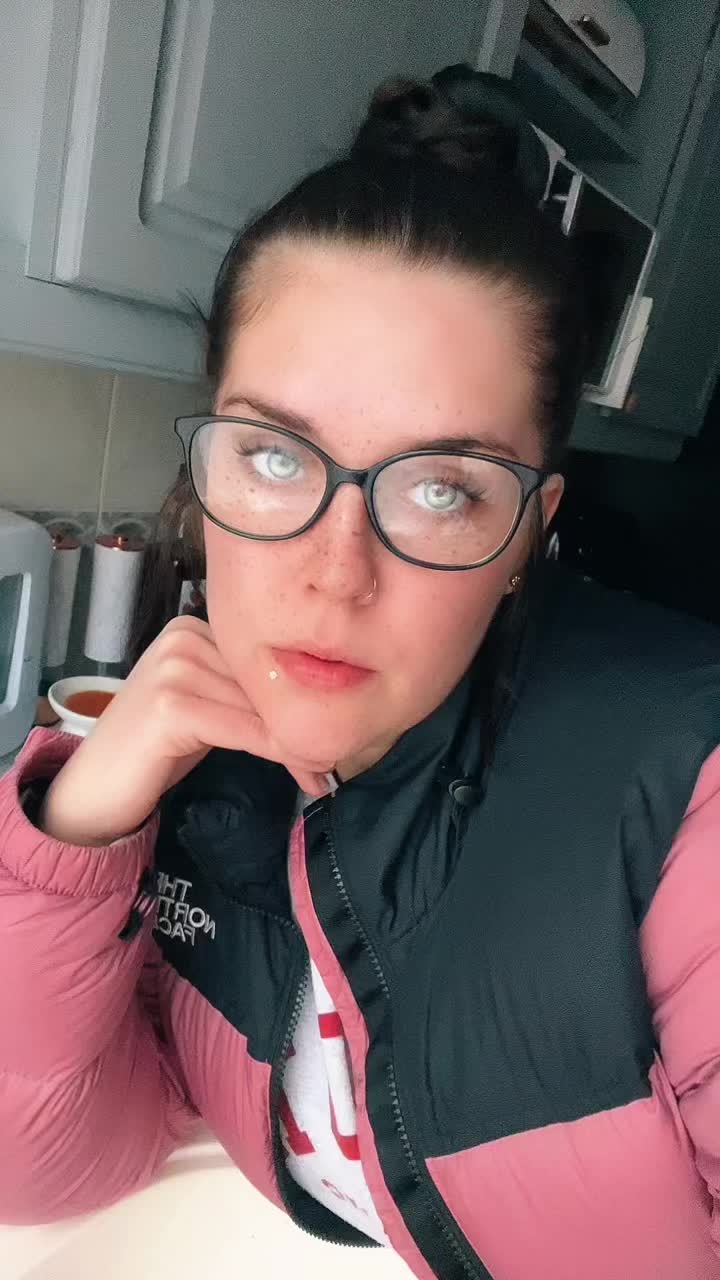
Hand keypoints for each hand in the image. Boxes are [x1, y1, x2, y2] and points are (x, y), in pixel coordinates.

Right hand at [39, 616, 334, 845]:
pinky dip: (277, 752)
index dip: (300, 696)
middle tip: (334, 761)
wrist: (94, 788)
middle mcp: (183, 637)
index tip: (333, 733)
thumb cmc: (155, 751)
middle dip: (303, 723)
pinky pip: (246, 729)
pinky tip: (302, 772)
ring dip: (297, 744)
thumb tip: (320, 702)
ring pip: (261, 707)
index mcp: (194, 628)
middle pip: (265, 680)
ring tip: (322, 773)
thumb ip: (246, 692)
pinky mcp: (171, 705)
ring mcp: (174, 668)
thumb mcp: (207, 707)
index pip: (263, 658)